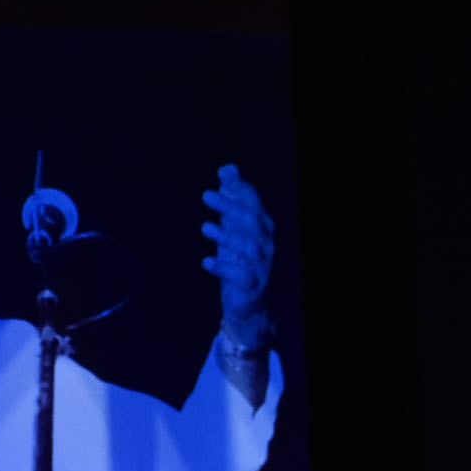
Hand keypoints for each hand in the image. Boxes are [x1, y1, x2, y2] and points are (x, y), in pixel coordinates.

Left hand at [201, 165, 273, 345]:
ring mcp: (261, 265)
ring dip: (226, 236)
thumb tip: (227, 169)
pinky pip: (240, 275)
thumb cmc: (238, 259)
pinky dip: (223, 268)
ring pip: (247, 247)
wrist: (248, 302)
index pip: (254, 203)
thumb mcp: (233, 228)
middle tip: (207, 195)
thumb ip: (231, 199)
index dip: (240, 189)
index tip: (223, 176)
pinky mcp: (252, 285)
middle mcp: (265, 244)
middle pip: (250, 221)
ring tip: (205, 227)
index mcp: (262, 227)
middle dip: (229, 206)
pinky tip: (206, 262)